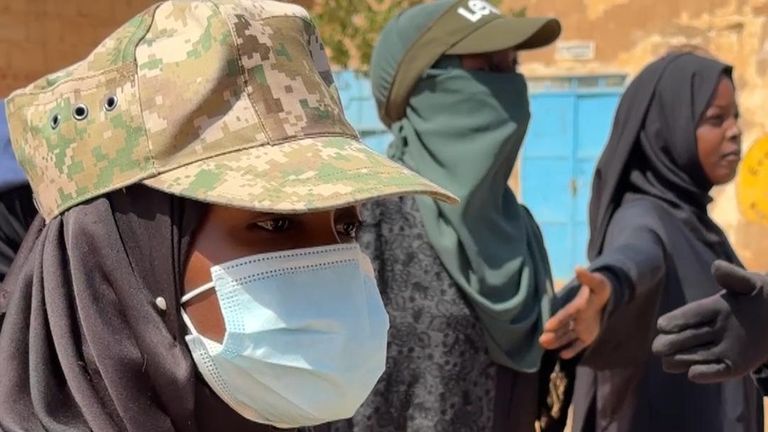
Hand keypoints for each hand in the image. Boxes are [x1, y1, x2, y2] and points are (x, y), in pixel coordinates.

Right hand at [539, 268, 612, 358]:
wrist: (605, 296)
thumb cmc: (599, 288)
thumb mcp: (596, 282)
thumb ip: (588, 278)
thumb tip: (578, 268)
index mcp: (577, 307)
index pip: (566, 314)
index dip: (558, 320)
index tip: (547, 326)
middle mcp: (575, 318)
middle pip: (562, 328)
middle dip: (553, 334)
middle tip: (541, 340)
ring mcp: (580, 328)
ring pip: (567, 336)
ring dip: (557, 342)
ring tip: (544, 346)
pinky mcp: (587, 336)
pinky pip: (579, 344)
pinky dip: (572, 349)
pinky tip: (563, 355)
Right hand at [652, 261, 767, 383]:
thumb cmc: (762, 297)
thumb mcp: (752, 284)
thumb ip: (734, 277)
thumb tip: (716, 267)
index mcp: (714, 307)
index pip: (693, 313)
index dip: (678, 319)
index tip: (662, 325)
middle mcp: (713, 329)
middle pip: (689, 337)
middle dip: (673, 342)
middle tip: (657, 347)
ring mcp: (723, 348)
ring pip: (698, 355)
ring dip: (682, 359)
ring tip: (667, 363)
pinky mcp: (734, 365)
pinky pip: (719, 370)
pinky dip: (707, 373)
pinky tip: (693, 374)